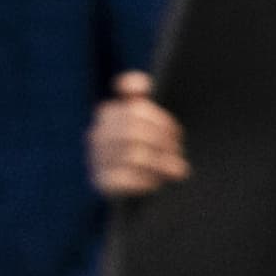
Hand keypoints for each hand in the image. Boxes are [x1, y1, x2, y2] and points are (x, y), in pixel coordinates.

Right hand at [88, 72, 189, 198]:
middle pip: (135, 131)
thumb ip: (141, 97)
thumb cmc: (143, 147)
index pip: (136, 110)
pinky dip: (145, 181)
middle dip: (162, 142)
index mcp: (108, 113)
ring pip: (133, 155)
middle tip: (179, 152)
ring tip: (177, 169)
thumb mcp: (145, 121)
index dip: (160, 121)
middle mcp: (96, 134)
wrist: (127, 189)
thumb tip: (143, 86)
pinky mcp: (99, 183)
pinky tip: (158, 183)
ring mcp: (95, 158)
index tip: (176, 133)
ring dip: (160, 163)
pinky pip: (125, 179)